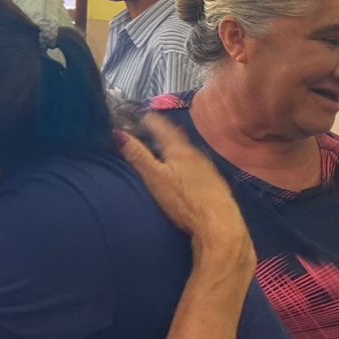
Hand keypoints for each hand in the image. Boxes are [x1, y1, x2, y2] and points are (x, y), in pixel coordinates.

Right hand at [118, 114, 251, 259]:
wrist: (219, 224)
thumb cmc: (184, 201)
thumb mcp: (155, 178)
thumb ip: (138, 156)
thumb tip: (119, 134)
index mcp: (179, 150)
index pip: (162, 128)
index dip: (150, 120)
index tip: (141, 115)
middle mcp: (196, 154)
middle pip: (176, 138)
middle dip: (163, 133)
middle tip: (151, 128)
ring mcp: (207, 169)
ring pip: (187, 151)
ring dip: (175, 147)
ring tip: (165, 148)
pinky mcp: (214, 183)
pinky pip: (196, 165)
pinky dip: (186, 162)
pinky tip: (185, 171)